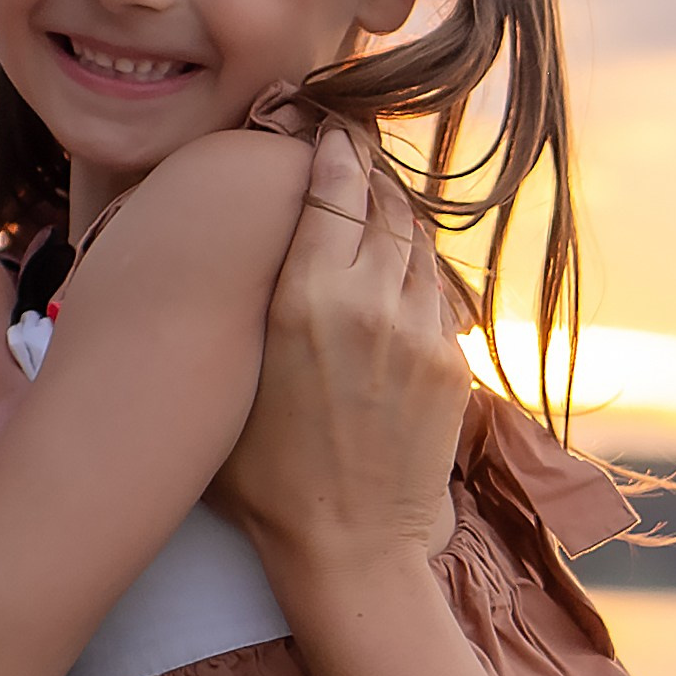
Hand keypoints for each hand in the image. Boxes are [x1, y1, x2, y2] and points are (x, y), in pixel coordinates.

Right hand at [209, 125, 468, 581]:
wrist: (347, 547)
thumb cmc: (262, 476)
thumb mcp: (231, 380)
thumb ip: (243, 310)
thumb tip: (224, 264)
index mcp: (303, 300)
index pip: (331, 190)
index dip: (334, 150)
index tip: (330, 128)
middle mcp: (368, 302)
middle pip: (382, 203)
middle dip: (371, 171)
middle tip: (357, 149)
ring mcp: (420, 331)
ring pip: (418, 243)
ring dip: (399, 217)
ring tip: (380, 201)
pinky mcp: (451, 363)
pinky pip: (438, 294)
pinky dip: (418, 274)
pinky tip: (399, 276)